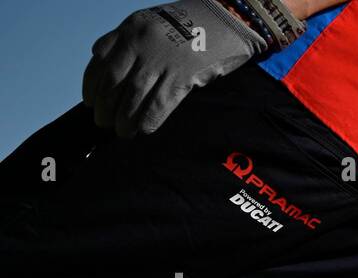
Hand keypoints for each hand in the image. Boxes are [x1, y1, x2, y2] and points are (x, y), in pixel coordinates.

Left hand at [83, 1, 266, 137]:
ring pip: (135, 95)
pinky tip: (145, 130)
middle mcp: (143, 45)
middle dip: (106, 106)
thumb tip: (98, 55)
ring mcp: (163, 61)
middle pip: (115, 82)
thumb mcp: (147, 22)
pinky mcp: (183, 76)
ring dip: (125, 118)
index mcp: (131, 30)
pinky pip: (161, 103)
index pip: (101, 61)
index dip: (92, 85)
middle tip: (103, 123)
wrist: (224, 22)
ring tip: (122, 132)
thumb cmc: (186, 25)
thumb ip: (123, 38)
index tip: (90, 102)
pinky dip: (150, 119)